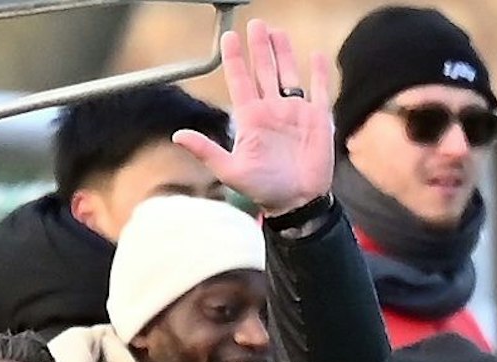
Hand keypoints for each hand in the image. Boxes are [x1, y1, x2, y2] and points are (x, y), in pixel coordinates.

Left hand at [173, 19, 333, 215]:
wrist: (297, 202)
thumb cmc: (264, 190)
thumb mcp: (230, 170)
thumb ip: (206, 150)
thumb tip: (177, 136)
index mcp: (251, 118)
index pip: (240, 80)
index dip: (235, 58)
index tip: (229, 37)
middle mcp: (272, 110)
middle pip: (264, 70)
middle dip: (259, 47)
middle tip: (256, 24)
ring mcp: (295, 112)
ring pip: (288, 74)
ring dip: (283, 53)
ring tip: (278, 32)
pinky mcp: (317, 120)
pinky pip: (318, 90)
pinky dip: (318, 73)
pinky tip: (317, 55)